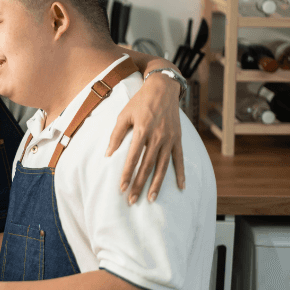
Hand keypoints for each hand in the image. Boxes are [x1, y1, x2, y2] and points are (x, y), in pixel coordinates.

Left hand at [107, 72, 185, 204]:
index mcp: (142, 129)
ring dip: (157, 184)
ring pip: (163, 166)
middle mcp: (158, 136)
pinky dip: (180, 173)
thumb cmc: (139, 102)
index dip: (127, 173)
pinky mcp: (178, 139)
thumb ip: (116, 135)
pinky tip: (181, 187)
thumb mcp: (123, 115)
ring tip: (150, 199)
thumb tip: (108, 155)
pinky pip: (180, 159)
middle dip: (139, 184)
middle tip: (132, 200)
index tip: (121, 188)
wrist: (162, 89)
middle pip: (148, 165)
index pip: (133, 157)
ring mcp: (170, 139)